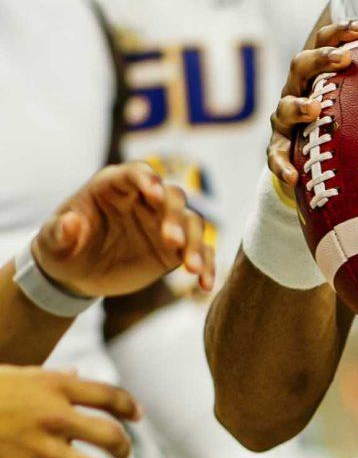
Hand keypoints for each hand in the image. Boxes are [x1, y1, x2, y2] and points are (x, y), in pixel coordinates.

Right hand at [0, 366, 137, 457]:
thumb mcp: (15, 377)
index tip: (137, 417)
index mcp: (53, 387)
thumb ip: (49, 379)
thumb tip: (75, 373)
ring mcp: (42, 451)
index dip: (128, 408)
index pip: (108, 396)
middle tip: (121, 456)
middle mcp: (55, 417)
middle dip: (123, 449)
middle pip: (112, 435)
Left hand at [34, 165, 212, 300]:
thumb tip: (70, 223)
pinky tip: (205, 285)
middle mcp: (145, 200)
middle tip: (172, 242)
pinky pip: (199, 251)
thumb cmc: (62, 249)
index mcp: (114, 187)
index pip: (136, 173)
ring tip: (191, 268)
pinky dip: (206, 265)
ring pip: (191, 222)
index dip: (147, 180)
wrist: (77, 274)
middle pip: (172, 197)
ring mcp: (163, 224)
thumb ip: (58, 232)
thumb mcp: (52, 243)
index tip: (154, 194)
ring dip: (196, 242)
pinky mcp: (174, 250)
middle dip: (174, 216)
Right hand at [266, 20, 357, 197]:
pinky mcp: (279, 146)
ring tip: (314, 109)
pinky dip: (281, 163)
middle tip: (343, 59)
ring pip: (285, 107)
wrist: (311, 153)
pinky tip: (293, 175)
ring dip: (299, 106)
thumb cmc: (344, 115)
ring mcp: (285, 118)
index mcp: (318, 71)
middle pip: (301, 65)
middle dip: (320, 59)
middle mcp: (298, 88)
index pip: (325, 41)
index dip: (342, 31)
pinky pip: (275, 155)